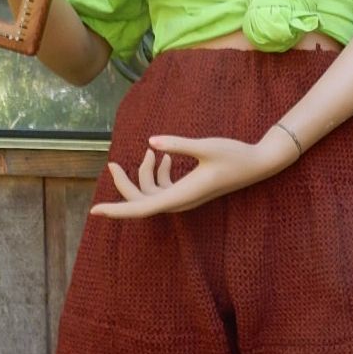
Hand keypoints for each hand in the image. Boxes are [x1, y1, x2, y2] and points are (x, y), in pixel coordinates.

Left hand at [89, 132, 279, 217]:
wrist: (256, 164)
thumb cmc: (234, 155)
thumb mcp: (206, 146)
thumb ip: (179, 144)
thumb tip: (151, 142)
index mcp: (181, 195)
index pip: (142, 208)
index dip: (118, 210)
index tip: (95, 211)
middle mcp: (180, 201)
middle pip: (141, 200)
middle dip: (124, 183)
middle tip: (111, 163)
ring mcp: (184, 198)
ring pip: (151, 192)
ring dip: (144, 174)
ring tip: (152, 151)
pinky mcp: (188, 191)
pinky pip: (162, 188)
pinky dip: (157, 173)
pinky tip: (163, 156)